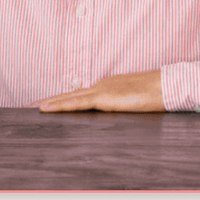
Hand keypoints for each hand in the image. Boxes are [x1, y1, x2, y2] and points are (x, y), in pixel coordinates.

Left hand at [33, 70, 164, 112]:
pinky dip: (60, 106)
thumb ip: (125, 106)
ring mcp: (101, 90)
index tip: (51, 103)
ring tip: (35, 108)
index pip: (81, 95)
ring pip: (69, 98)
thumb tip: (120, 113)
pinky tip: (47, 109)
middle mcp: (100, 86)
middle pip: (71, 95)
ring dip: (51, 104)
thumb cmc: (156, 95)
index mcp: (108, 87)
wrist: (166, 86)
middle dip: (52, 101)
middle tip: (34, 105)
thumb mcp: (135, 102)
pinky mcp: (103, 98)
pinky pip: (77, 103)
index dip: (65, 99)